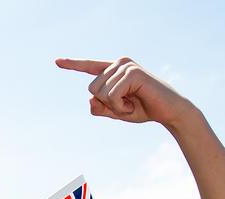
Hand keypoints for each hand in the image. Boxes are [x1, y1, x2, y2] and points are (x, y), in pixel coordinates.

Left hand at [56, 57, 194, 128]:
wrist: (168, 112)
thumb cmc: (142, 109)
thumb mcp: (115, 111)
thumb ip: (100, 107)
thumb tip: (90, 99)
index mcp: (114, 70)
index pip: (89, 67)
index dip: (73, 64)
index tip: (57, 61)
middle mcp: (119, 63)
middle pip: (92, 88)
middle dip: (106, 103)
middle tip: (127, 104)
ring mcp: (126, 66)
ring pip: (100, 93)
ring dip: (115, 106)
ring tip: (133, 103)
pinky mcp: (133, 72)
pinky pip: (112, 96)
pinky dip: (121, 107)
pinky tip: (135, 104)